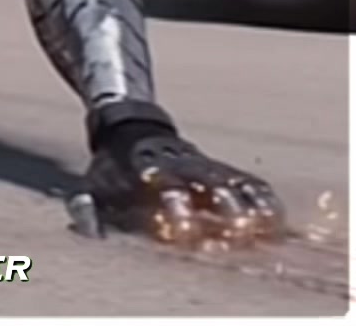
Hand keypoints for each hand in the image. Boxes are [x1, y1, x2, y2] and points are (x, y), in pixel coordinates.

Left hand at [82, 128, 285, 245]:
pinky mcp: (218, 168)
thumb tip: (82, 227)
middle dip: (215, 201)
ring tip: (260, 221)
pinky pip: (243, 180)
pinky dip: (258, 196)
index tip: (178, 219)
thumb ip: (88, 209)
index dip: (170, 201)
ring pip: (226, 180)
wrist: (130, 127)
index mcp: (144, 169)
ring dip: (243, 201)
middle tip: (231, 220)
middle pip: (201, 181)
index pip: (160, 184)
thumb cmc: (113, 170)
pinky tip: (273, 216)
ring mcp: (200, 165)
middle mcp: (177, 165)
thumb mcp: (94, 185)